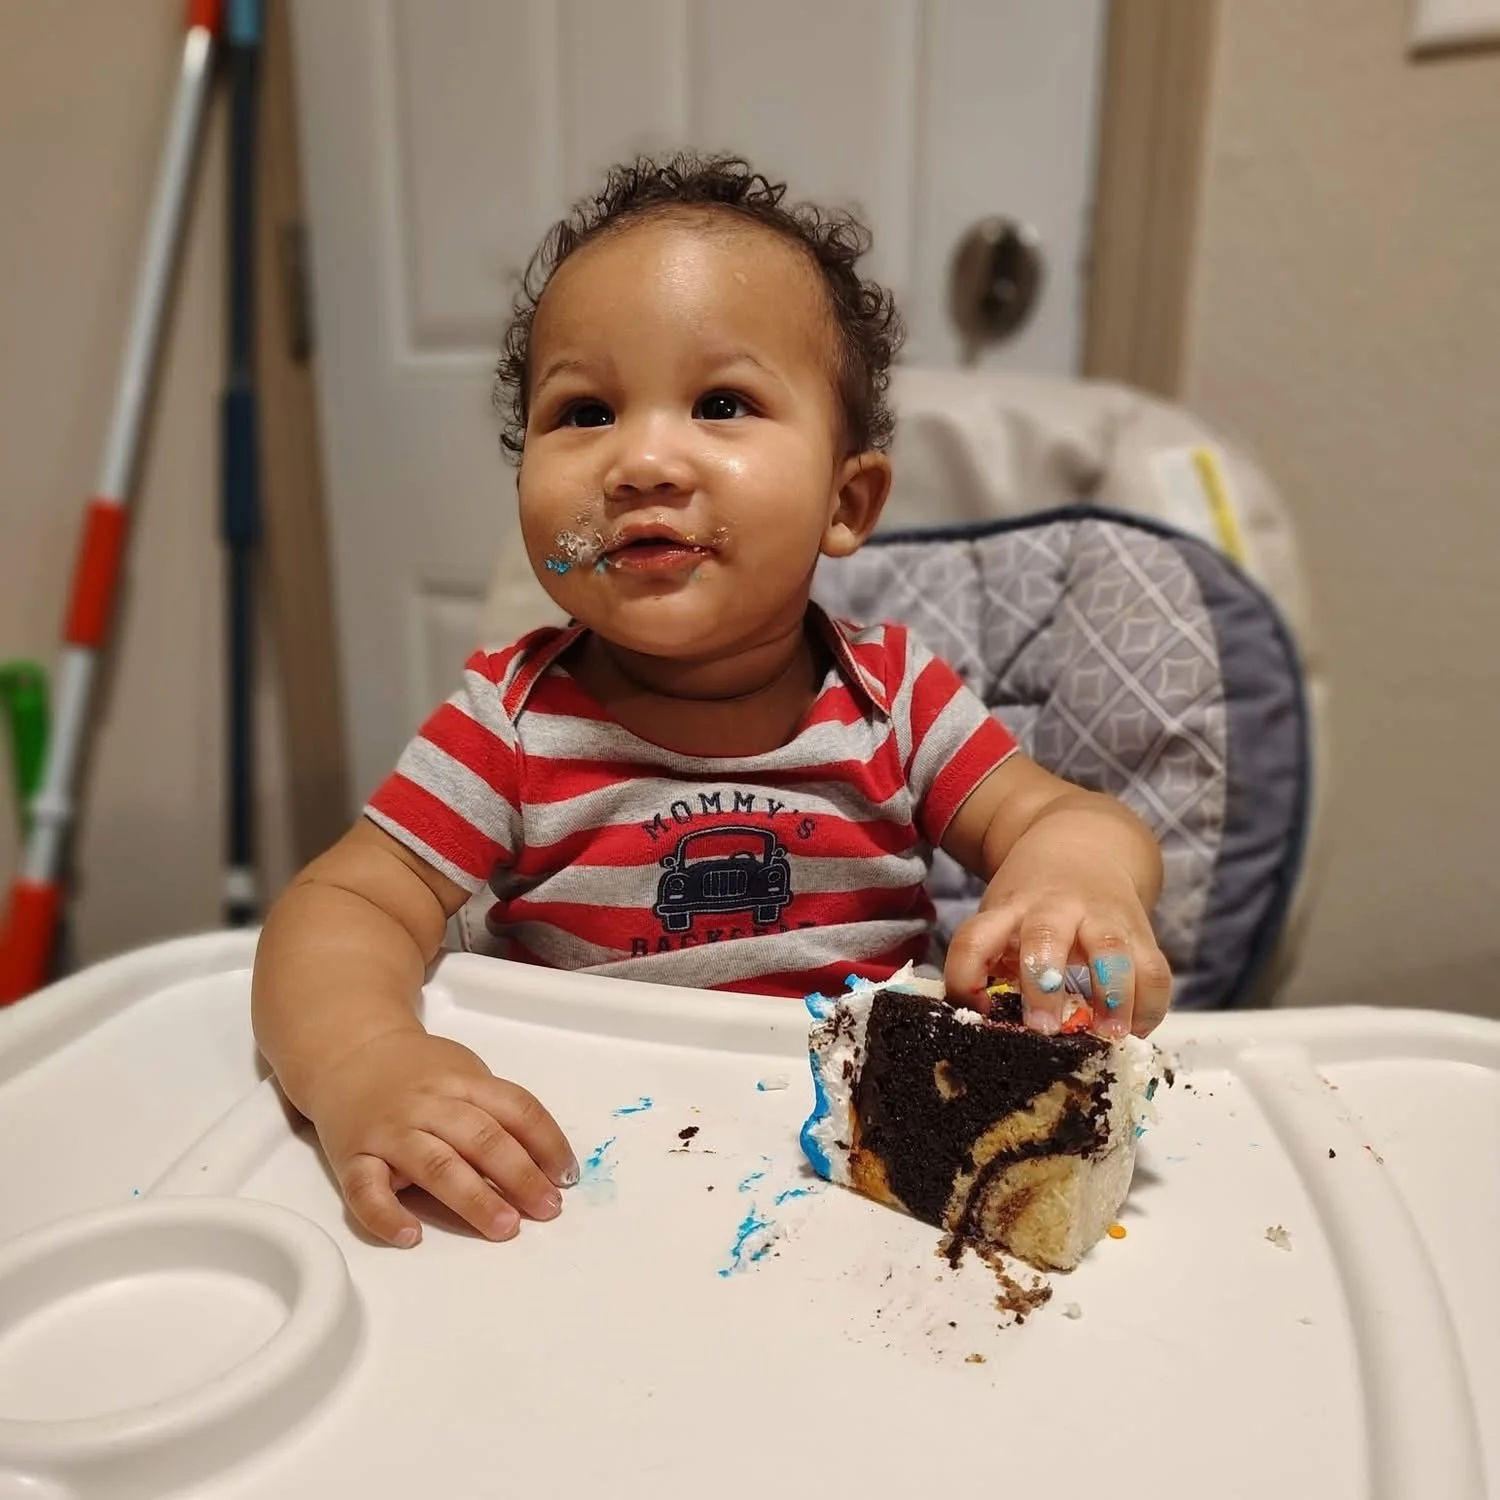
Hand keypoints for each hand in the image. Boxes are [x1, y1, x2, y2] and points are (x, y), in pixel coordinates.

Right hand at [304, 1030, 578, 1246]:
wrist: (348, 1052)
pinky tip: (411, 1237)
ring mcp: (390, 1131)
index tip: (567, 1177)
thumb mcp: (462, 1073)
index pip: (516, 1108)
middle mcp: (429, 1105)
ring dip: (473, 1198)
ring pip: (435, 1165)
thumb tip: (544, 1160)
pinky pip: (365, 1190)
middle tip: (548, 1208)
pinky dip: (386, 1215)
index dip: (547, 1142)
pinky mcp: (353, 1157)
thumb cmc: (417, 1072)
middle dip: (520, 1175)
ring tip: (505, 1227)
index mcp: (462, 1082)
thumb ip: (494, 1109)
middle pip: (482, 1138)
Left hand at [944, 846, 1170, 1039]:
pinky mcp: (1142, 935)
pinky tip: (1134, 1032)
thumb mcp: (1001, 921)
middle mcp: (1055, 909)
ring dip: (1113, 995)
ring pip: (1111, 949)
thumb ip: (992, 967)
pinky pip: (1154, 970)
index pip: (975, 938)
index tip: (975, 1013)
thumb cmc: (1033, 905)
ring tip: (1110, 1034)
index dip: (965, 977)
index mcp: (1009, 910)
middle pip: (1045, 935)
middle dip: (1044, 982)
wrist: (1085, 847)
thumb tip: (982, 1025)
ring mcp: (1102, 919)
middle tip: (1044, 1028)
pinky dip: (1149, 1006)